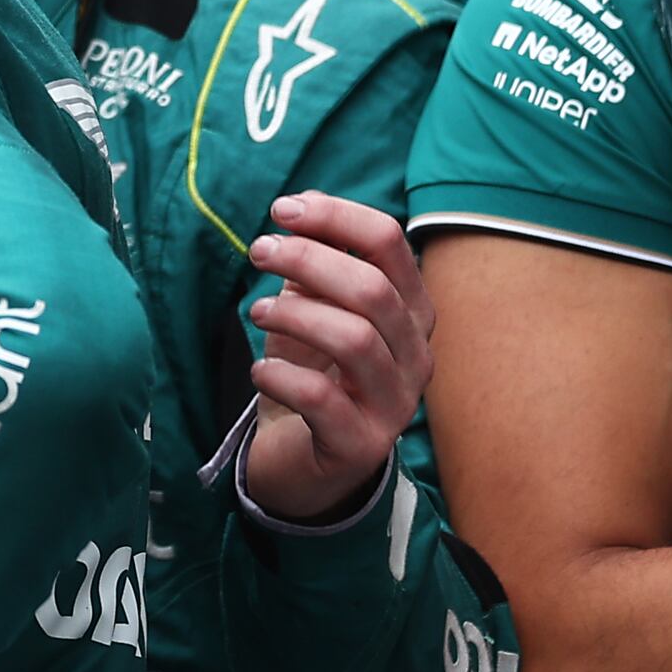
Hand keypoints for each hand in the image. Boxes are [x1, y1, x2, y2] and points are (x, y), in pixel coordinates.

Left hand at [236, 191, 426, 525]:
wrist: (306, 464)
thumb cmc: (313, 377)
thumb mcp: (313, 313)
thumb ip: (314, 266)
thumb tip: (299, 208)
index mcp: (410, 311)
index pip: (390, 244)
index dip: (336, 217)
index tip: (282, 210)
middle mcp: (415, 355)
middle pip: (373, 289)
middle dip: (308, 259)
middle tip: (258, 251)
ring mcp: (394, 404)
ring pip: (355, 340)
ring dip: (296, 315)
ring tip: (256, 312)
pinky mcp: (361, 445)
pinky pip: (323, 399)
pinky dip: (282, 376)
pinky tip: (258, 371)